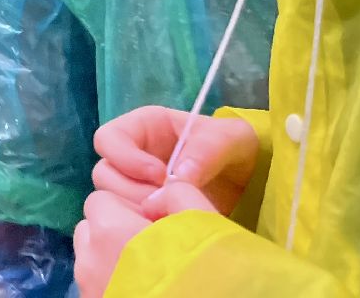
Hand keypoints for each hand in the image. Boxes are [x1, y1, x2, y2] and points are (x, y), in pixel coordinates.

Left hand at [75, 183, 219, 296]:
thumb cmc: (205, 280)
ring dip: (110, 259)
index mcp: (107, 231)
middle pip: (90, 228)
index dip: (130, 209)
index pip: (102, 199)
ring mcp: (88, 290)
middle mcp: (87, 260)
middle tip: (153, 251)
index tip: (157, 228)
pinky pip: (94, 285)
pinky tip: (141, 291)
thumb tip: (156, 195)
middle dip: (115, 232)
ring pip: (90, 259)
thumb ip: (179, 196)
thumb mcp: (205, 228)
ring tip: (148, 274)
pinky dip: (111, 282)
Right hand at [91, 105, 257, 215]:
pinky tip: (170, 230)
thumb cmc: (238, 149)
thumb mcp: (231, 138)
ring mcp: (138, 187)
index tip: (159, 175)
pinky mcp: (147, 213)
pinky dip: (144, 227)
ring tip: (170, 217)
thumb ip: (206, 149)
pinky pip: (128, 221)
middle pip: (105, 173)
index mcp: (143, 129)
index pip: (108, 139)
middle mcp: (133, 157)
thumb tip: (177, 177)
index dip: (125, 157)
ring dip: (136, 211)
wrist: (254, 183)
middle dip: (131, 191)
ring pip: (112, 200)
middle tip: (165, 203)